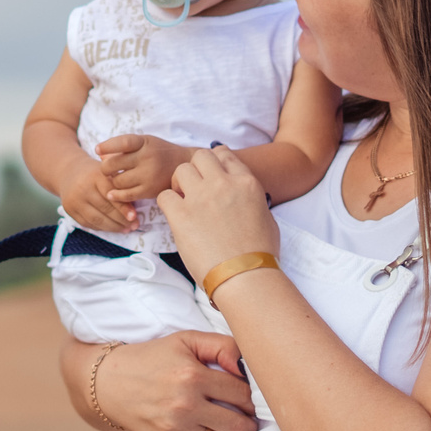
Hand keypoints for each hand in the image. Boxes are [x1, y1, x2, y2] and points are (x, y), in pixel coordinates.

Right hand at [61, 158, 133, 232]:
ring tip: (126, 229)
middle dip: (122, 220)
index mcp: (95, 175)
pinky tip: (112, 228)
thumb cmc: (95, 173)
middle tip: (134, 225)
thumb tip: (134, 210)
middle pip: (105, 209)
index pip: (111, 194)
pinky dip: (102, 228)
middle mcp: (82, 188)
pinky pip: (88, 224)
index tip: (134, 217)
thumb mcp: (108, 172)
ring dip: (113, 227)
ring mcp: (74, 200)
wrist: (69, 171)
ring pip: (97, 219)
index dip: (123, 208)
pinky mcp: (69, 210)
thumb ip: (120, 187)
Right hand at [80, 332, 258, 430]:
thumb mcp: (186, 340)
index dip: (254, 398)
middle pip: (237, 423)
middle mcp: (185, 404)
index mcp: (193, 375)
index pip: (241, 393)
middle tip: (253, 421)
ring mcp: (175, 428)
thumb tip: (247, 366)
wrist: (110, 383)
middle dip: (251, 424)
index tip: (256, 400)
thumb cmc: (154, 358)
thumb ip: (222, 346)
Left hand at [94, 134, 193, 202]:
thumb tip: (100, 154)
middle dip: (105, 168)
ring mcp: (149, 175)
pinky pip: (126, 195)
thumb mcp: (144, 143)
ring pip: (118, 181)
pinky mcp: (150, 190)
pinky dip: (116, 195)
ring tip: (115, 179)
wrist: (184, 165)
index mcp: (145, 142)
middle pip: (114, 164)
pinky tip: (112, 193)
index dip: (108, 146)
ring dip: (112, 181)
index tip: (97, 149)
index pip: (123, 142)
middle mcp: (147, 158)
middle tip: (106, 170)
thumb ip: (123, 147)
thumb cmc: (158, 152)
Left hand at [156, 146, 278, 274]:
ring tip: (183, 201)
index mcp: (246, 183)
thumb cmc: (260, 253)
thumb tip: (244, 199)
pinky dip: (167, 203)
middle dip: (196, 169)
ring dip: (179, 183)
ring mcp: (201, 198)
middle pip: (201, 156)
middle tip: (194, 188)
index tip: (211, 175)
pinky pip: (164, 196)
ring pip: (180, 170)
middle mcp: (224, 184)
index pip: (224, 154)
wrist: (246, 276)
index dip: (215, 163)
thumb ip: (251, 199)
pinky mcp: (181, 216)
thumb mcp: (266, 217)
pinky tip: (175, 216)